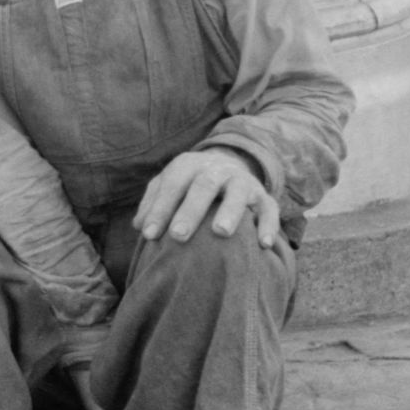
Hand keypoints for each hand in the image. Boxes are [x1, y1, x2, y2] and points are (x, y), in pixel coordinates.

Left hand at [131, 148, 279, 248]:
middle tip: (178, 236)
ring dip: (230, 212)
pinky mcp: (263, 197)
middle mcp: (217, 169)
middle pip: (204, 186)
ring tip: (220, 232)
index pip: (172, 184)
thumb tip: (140, 226)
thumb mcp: (170, 185)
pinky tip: (263, 245)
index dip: (160, 209)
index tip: (149, 235)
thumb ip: (153, 202)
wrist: (228, 166)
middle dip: (191, 210)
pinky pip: (269, 209)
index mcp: (189, 165)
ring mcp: (242, 182)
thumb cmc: (189, 184)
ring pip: (238, 193)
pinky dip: (268, 225)